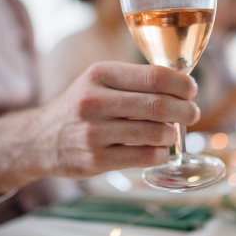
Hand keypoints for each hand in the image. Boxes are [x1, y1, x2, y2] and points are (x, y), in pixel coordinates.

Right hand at [0, 62, 198, 195]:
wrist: (42, 138)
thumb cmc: (82, 106)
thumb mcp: (99, 81)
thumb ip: (135, 81)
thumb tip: (183, 86)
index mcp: (99, 74)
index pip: (154, 76)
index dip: (181, 84)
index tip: (191, 90)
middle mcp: (94, 101)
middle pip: (158, 105)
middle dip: (185, 110)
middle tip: (193, 113)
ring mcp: (94, 133)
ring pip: (155, 133)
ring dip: (172, 133)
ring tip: (171, 131)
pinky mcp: (96, 161)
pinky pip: (145, 157)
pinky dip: (160, 153)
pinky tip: (157, 149)